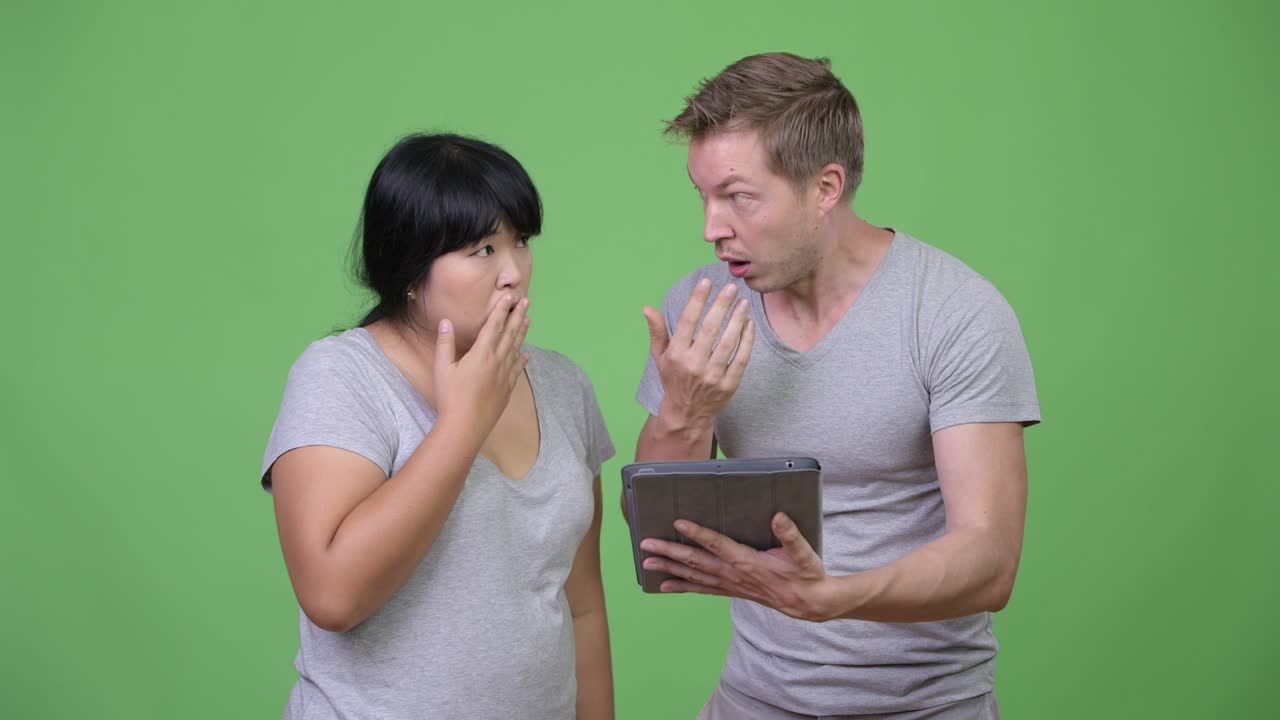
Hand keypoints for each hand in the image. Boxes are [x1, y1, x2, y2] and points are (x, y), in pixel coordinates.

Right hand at [434, 295, 529, 434]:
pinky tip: (525, 354)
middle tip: (526, 301)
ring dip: (522, 333)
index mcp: (481, 353)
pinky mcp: (507, 388)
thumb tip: (446, 322)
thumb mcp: (442, 368)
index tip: (509, 296)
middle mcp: (497, 361)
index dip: (502, 309)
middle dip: (517, 315)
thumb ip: (445, 343)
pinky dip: (522, 358)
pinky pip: (517, 369)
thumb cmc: (450, 397)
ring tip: (528, 320)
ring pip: (516, 348)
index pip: (494, 325)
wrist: (466, 426)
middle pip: (510, 333)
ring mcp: (505, 375)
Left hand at [639, 513, 837, 621]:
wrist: (809, 604)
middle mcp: (734, 574)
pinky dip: (682, 586)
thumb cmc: (806, 575)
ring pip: (693, 576)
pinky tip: (665, 585)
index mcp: (747, 561)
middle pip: (696, 561)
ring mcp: (730, 585)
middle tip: (646, 545)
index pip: (717, 544)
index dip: (697, 533)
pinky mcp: (732, 591)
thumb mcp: (804, 553)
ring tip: (647, 564)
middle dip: (669, 552)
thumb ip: (790, 535)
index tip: (678, 522)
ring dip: (669, 568)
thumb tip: (778, 516)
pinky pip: (701, 589)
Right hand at [643, 278, 755, 426]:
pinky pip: (741, 359)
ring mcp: (712, 376)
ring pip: (728, 342)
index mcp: (676, 354)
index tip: (706, 281)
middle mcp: (693, 364)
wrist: (687, 414)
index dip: (697, 299)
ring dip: (738, 319)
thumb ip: (657, 331)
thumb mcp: (661, 356)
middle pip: (710, 328)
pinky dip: (747, 340)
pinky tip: (749, 324)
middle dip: (722, 305)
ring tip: (743, 303)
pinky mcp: (729, 385)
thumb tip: (647, 308)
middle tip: (731, 287)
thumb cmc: (674, 379)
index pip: (688, 320)